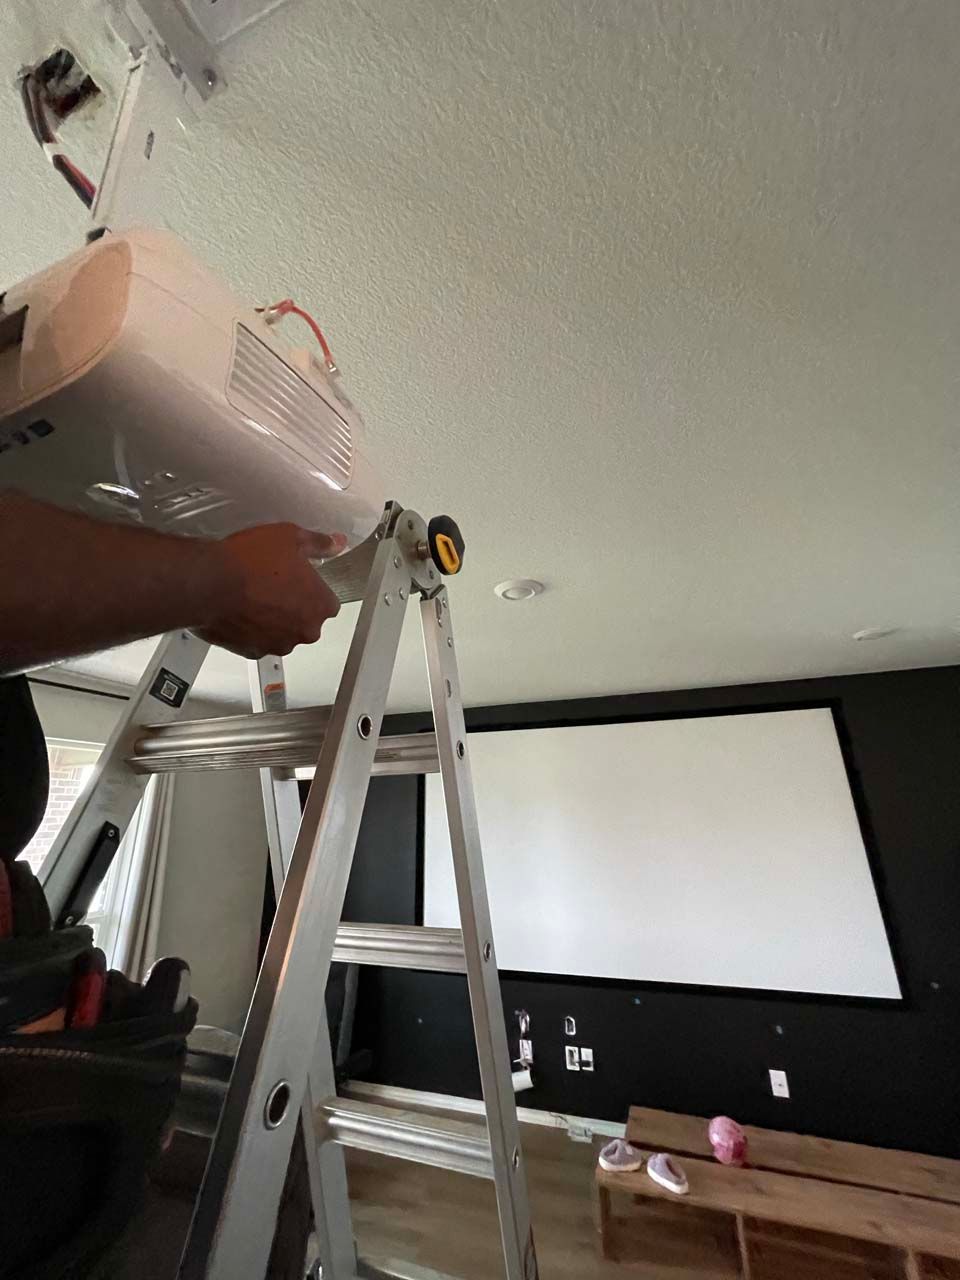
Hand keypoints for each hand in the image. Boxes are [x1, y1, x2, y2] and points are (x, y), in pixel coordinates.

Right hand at [196, 523, 343, 658]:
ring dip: (272, 618)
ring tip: (253, 595)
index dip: (309, 586)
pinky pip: (258, 640)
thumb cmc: (250, 561)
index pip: (326, 600)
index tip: (296, 576)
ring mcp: (279, 644)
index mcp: (321, 605)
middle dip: (293, 605)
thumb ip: (319, 544)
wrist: (209, 582)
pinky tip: (240, 609)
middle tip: (272, 583)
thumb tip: (336, 543)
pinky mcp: (252, 651)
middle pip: (306, 619)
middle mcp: (305, 631)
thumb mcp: (291, 538)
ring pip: (282, 631)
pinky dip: (251, 629)